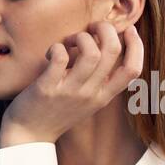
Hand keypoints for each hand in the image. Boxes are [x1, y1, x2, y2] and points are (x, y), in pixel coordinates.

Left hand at [0, 21, 143, 147]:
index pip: (133, 70)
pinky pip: (60, 57)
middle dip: (106, 29)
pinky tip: (51, 52)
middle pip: (113, 51)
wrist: (28, 136)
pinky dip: (57, 47)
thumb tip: (106, 46)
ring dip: (81, 37)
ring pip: (91, 52)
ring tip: (69, 41)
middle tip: (91, 28)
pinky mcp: (48, 88)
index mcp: (103, 96)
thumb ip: (99, 80)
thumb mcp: (86, 101)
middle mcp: (91, 94)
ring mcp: (70, 92)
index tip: (128, 29)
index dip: (136, 45)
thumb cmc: (56, 112)